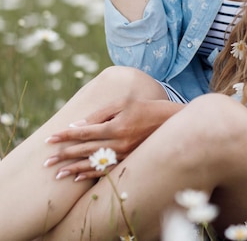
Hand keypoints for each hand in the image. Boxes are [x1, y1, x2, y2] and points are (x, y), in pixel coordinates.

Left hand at [43, 98, 182, 180]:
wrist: (169, 122)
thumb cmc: (144, 107)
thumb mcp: (122, 103)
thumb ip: (100, 114)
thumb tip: (78, 125)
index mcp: (115, 126)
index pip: (84, 132)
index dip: (66, 135)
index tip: (50, 138)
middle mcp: (118, 143)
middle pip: (85, 150)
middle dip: (64, 154)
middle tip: (46, 160)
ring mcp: (123, 154)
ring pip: (93, 163)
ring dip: (73, 168)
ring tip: (57, 174)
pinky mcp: (127, 160)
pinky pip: (105, 169)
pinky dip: (90, 173)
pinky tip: (77, 176)